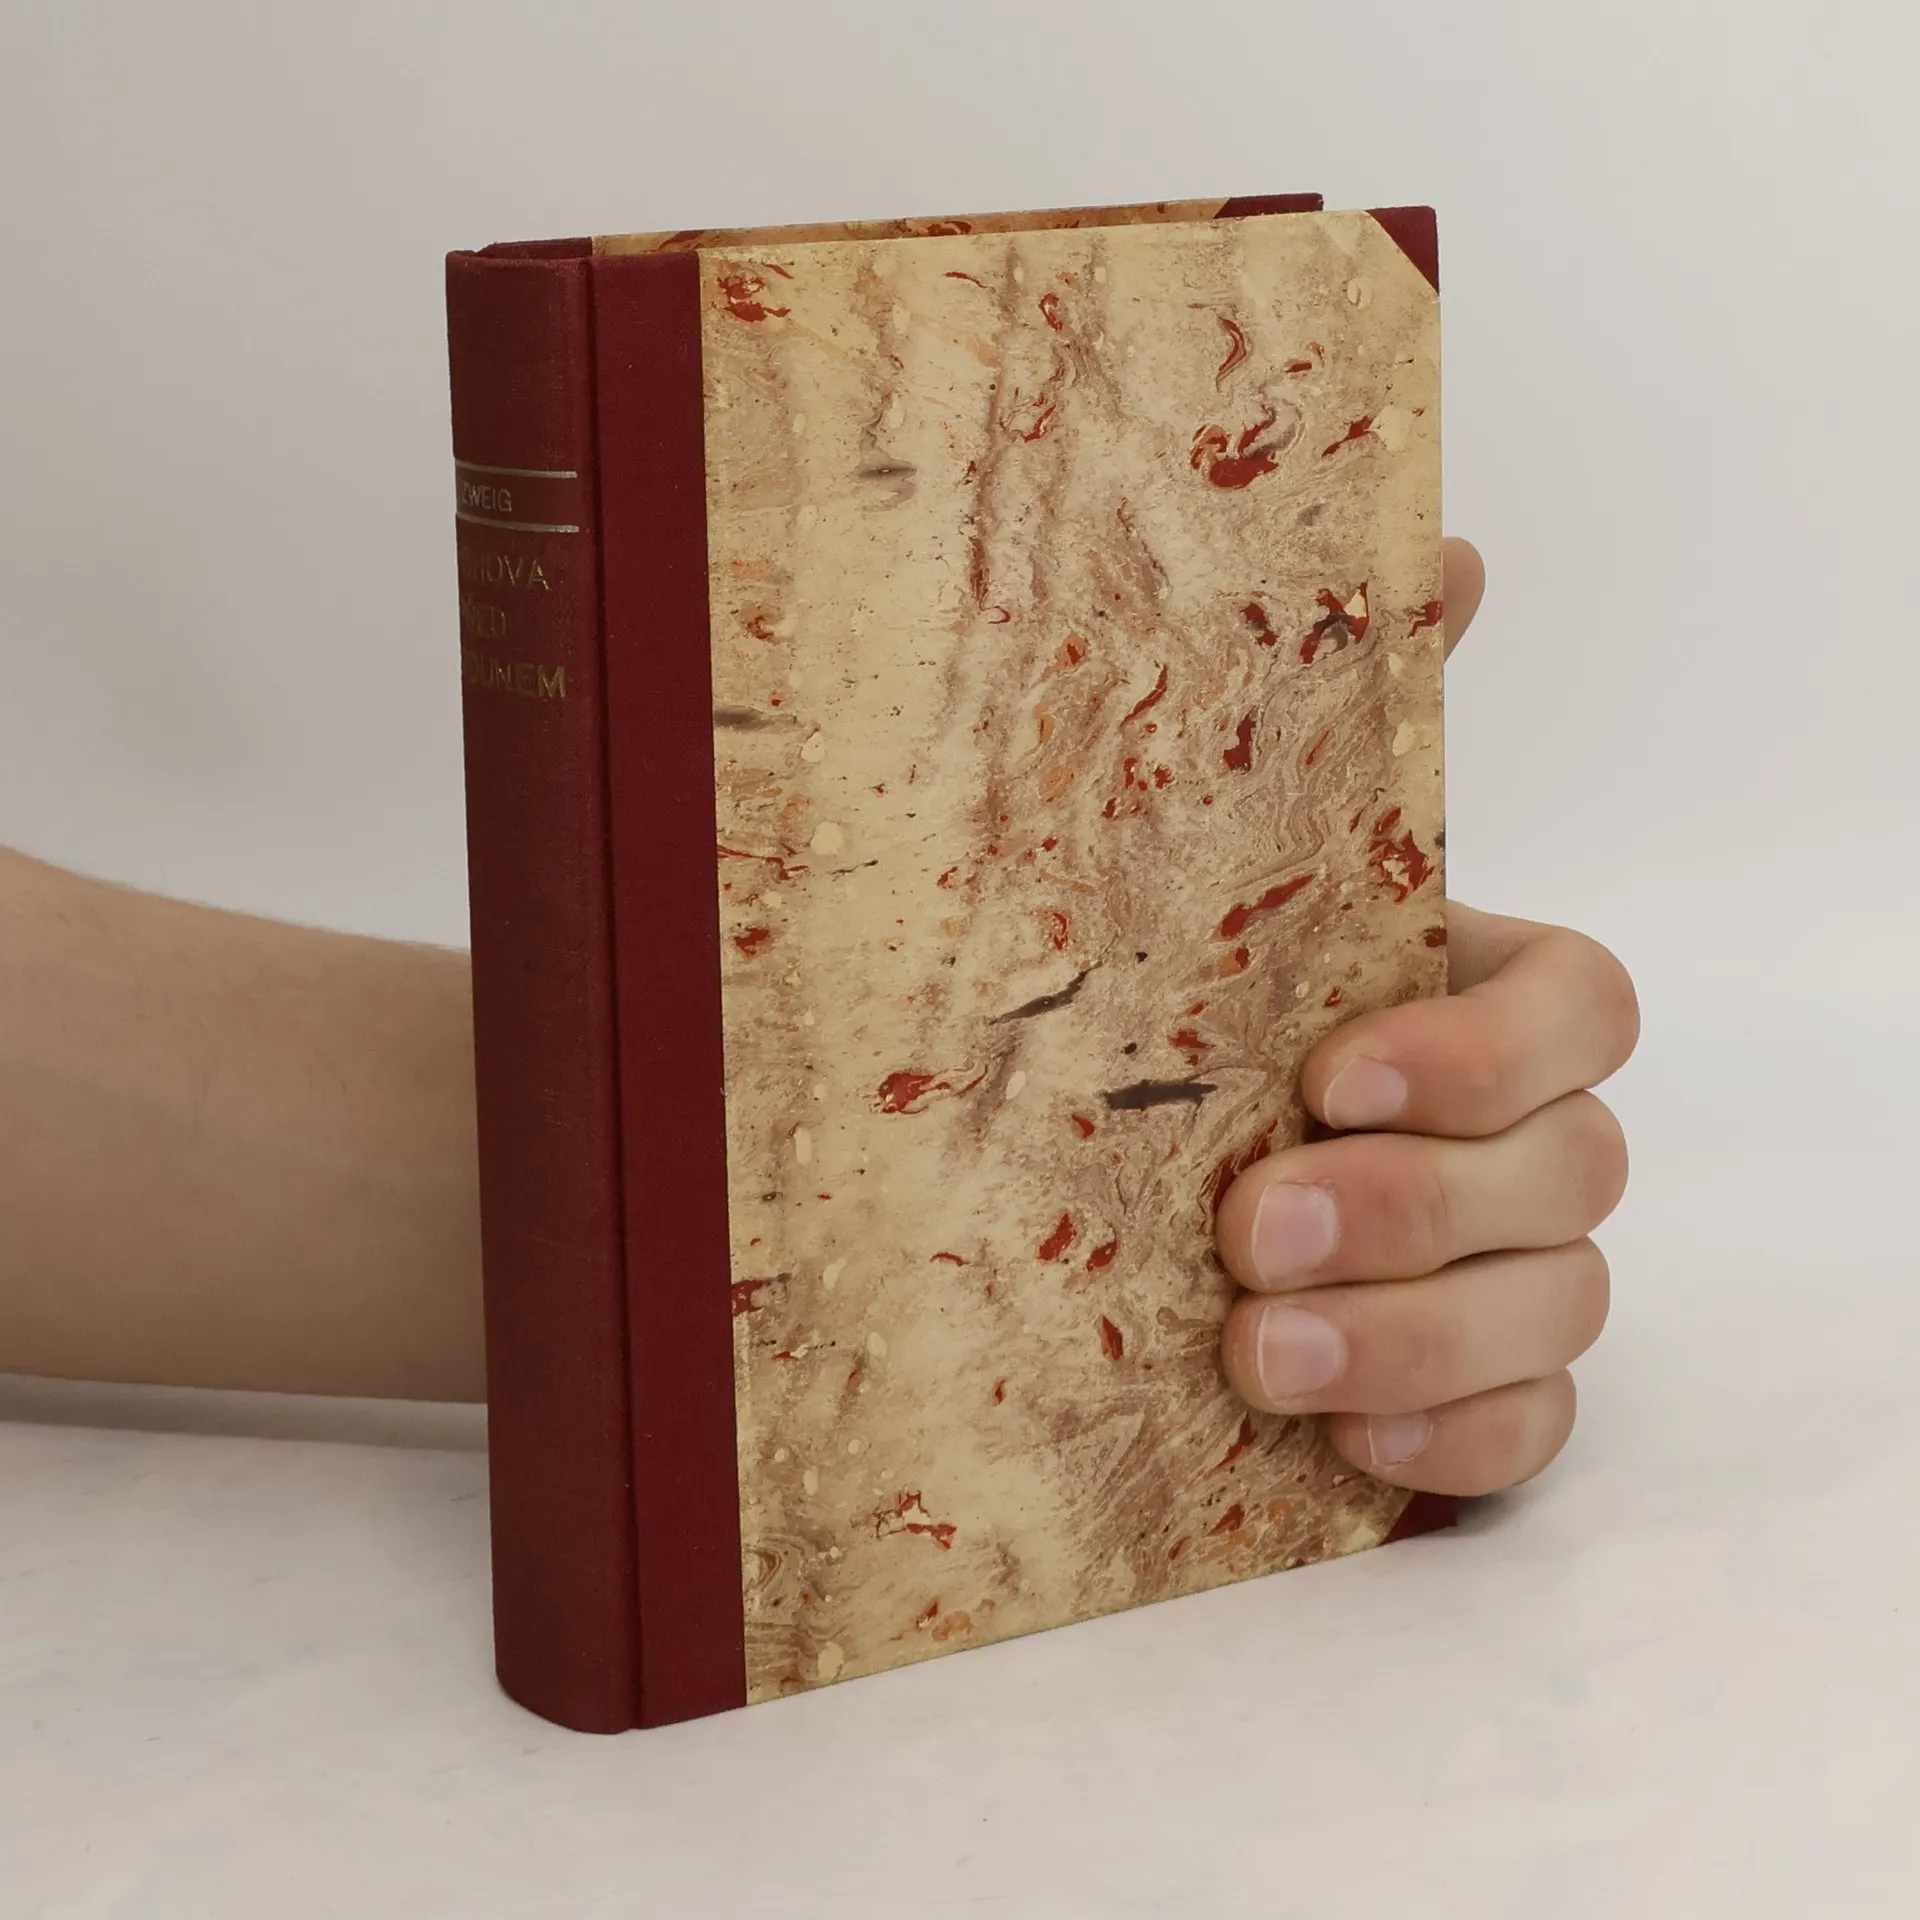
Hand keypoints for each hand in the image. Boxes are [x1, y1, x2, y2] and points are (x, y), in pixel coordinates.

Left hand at [1213, 538, 1637, 1495]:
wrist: (1112, 1179)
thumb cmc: (1199, 1011)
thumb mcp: (1239, 867)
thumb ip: (1349, 718)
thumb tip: (1452, 546)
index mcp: (1481, 999)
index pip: (1587, 1009)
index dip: (1485, 1047)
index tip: (1334, 1071)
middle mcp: (1520, 1134)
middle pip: (1574, 1174)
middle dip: (1424, 1208)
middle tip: (1256, 1228)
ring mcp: (1507, 1273)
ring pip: (1560, 1313)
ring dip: (1419, 1340)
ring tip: (1258, 1353)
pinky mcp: (1471, 1395)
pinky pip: (1527, 1439)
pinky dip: (1454, 1445)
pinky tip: (1342, 1449)